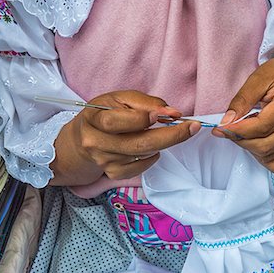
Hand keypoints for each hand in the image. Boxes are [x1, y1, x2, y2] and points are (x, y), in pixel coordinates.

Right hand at [51, 90, 200, 184]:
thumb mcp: (119, 99)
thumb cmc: (105, 114)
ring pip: (143, 155)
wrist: (81, 140)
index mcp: (94, 118)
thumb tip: (173, 113)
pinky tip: (151, 148)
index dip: (143, 118)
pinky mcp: (112, 173)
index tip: (166, 113)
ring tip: (167, 132)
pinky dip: (152, 157)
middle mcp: (96, 142)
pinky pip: (140, 168)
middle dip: (170, 136)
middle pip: (137, 144)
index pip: (116, 121)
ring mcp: (104, 161)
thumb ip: (146, 103)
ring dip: (162, 143)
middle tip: (192, 127)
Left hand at [212, 54, 273, 171]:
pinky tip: (254, 141)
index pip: (262, 126)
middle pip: (266, 144)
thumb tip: (227, 122)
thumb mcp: (258, 77)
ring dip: (248, 147)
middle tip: (225, 130)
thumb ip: (242, 100)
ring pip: (270, 154)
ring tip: (239, 132)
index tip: (220, 127)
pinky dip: (262, 156)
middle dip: (240, 140)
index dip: (238, 130)